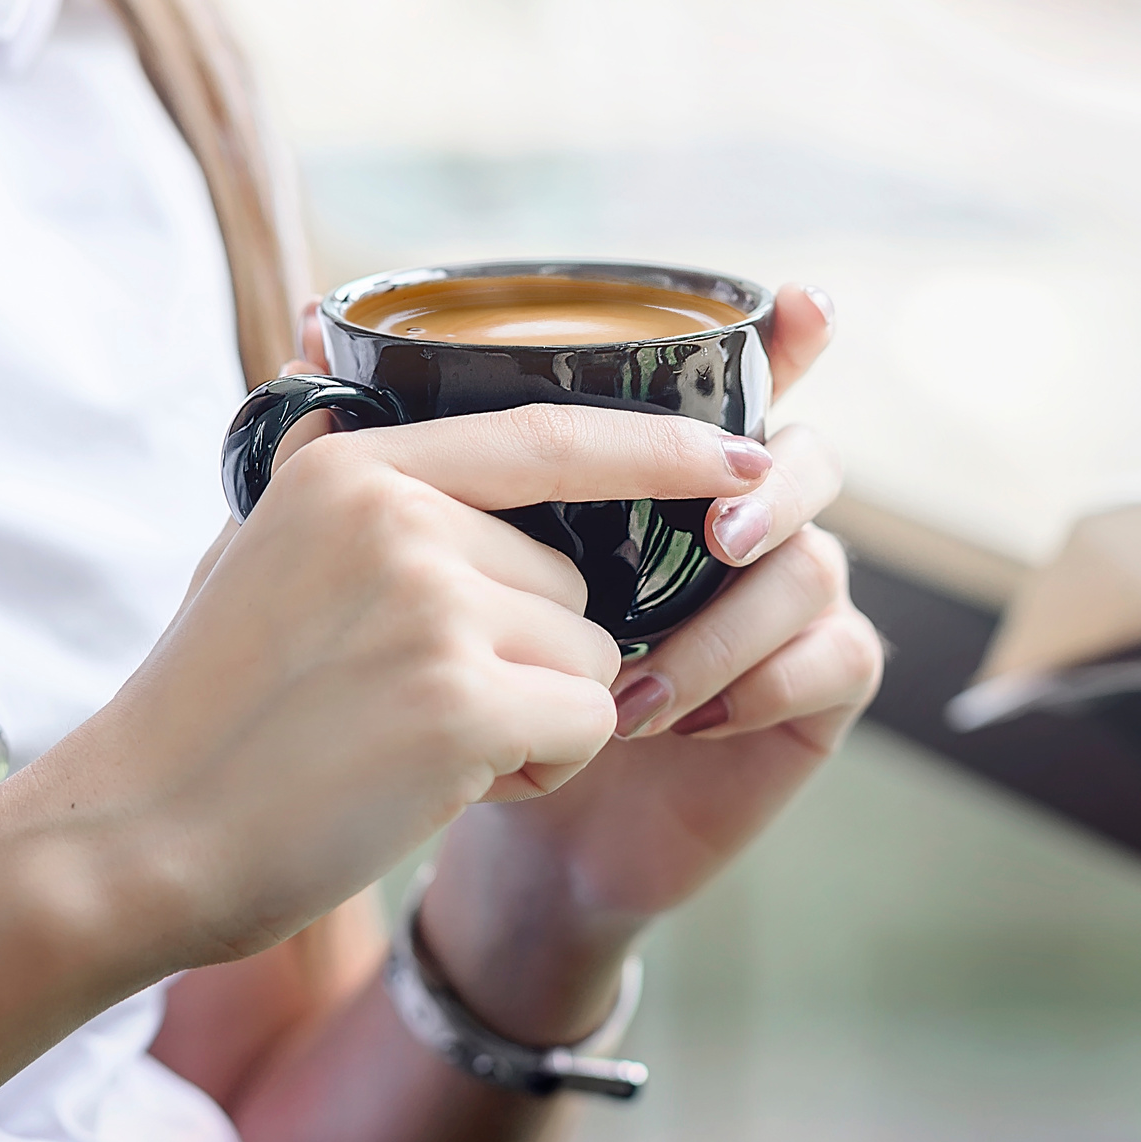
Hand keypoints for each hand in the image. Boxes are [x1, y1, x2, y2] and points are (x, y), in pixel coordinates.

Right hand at [40, 390, 778, 971]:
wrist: (138, 837)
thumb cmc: (205, 709)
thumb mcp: (252, 544)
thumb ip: (329, 460)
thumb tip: (325, 331)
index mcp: (356, 468)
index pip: (551, 435)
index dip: (662, 447)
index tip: (744, 456)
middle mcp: (399, 518)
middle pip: (573, 583)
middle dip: (533, 658)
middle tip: (418, 708)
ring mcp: (432, 607)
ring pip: (590, 658)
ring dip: (536, 719)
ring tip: (416, 747)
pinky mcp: (461, 705)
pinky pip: (586, 728)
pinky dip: (538, 773)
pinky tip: (438, 786)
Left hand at [407, 286, 883, 1042]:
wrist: (505, 841)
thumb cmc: (464, 691)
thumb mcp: (415, 567)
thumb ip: (386, 442)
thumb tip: (303, 314)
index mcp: (657, 477)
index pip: (736, 385)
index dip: (785, 336)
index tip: (803, 299)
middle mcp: (734, 524)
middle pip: (803, 459)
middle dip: (769, 487)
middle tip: (718, 536)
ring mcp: (783, 606)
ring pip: (811, 566)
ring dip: (726, 626)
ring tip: (634, 695)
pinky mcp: (812, 692)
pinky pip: (837, 656)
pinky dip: (762, 683)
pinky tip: (683, 724)